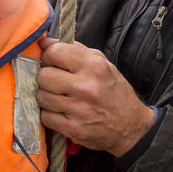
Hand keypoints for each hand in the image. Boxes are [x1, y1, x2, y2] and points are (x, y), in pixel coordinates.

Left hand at [36, 37, 154, 155]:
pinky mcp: (73, 128)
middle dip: (45, 77)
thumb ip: (75, 50)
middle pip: (44, 76)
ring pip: (41, 97)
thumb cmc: (113, 92)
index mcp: (94, 66)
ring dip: (47, 97)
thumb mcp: (102, 64)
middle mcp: (86, 87)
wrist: (131, 126)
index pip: (55, 52)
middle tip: (54, 81)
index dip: (48, 56)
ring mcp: (79, 109)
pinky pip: (45, 117)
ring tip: (59, 97)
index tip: (51, 61)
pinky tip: (61, 112)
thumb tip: (44, 42)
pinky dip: (50, 114)